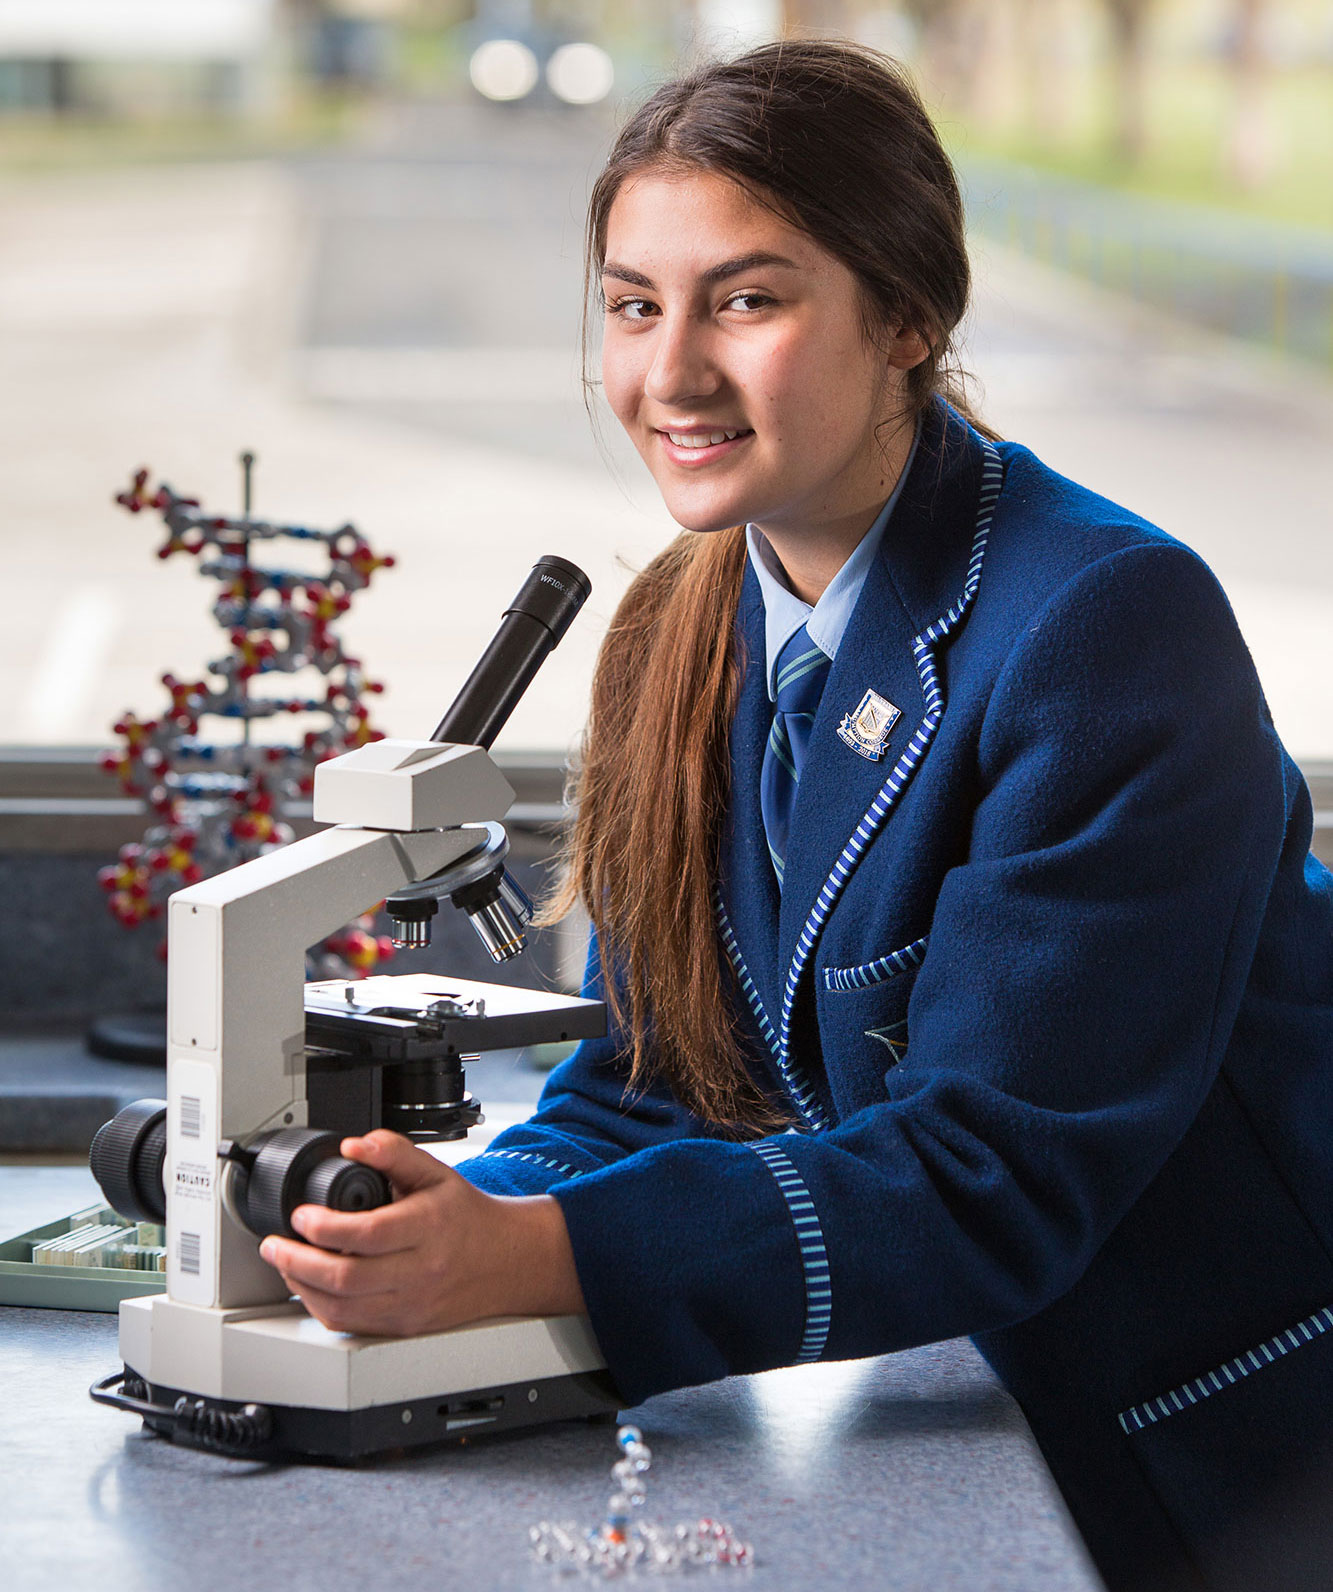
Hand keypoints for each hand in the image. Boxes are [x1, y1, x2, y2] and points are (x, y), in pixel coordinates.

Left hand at [256, 1129, 585, 1336]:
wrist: (506, 1260)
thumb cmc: (466, 1216)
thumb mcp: (436, 1172)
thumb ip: (394, 1152)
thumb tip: (354, 1146)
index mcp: (429, 1227)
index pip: (369, 1234)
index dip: (325, 1227)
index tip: (300, 1215)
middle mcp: (422, 1270)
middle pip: (347, 1278)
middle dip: (298, 1262)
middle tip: (274, 1245)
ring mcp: (413, 1304)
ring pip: (343, 1309)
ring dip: (303, 1288)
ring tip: (285, 1265)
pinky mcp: (405, 1326)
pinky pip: (353, 1325)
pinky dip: (322, 1308)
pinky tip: (311, 1287)